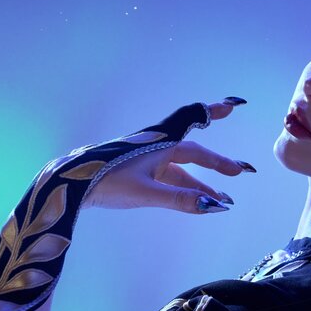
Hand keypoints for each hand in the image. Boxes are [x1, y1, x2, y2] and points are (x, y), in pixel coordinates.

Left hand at [81, 99, 254, 211]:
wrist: (70, 183)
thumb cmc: (105, 182)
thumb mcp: (145, 193)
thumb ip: (181, 200)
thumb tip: (215, 206)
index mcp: (159, 143)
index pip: (193, 123)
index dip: (214, 114)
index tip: (235, 105)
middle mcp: (155, 147)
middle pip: (193, 153)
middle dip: (216, 163)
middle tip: (240, 171)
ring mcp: (145, 160)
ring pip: (181, 170)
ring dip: (203, 183)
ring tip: (224, 199)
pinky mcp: (136, 173)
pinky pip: (169, 178)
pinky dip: (185, 188)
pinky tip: (195, 200)